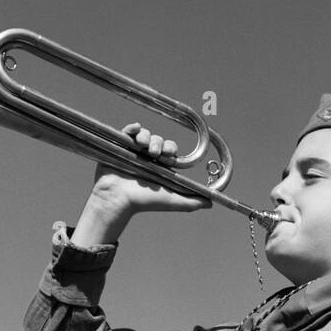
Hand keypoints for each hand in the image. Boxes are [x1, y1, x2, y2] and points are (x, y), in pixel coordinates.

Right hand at [91, 123, 212, 214]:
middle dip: (159, 143)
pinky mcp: (119, 147)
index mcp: (159, 167)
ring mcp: (132, 151)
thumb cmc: (144, 202)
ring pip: (145, 135)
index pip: (170, 149)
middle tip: (155, 154)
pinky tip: (136, 130)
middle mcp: (147, 158)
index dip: (171, 148)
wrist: (118, 200)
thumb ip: (191, 202)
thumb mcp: (171, 201)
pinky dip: (133, 127)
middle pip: (158, 140)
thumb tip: (211, 203)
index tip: (169, 155)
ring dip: (147, 137)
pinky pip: (128, 131)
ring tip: (143, 147)